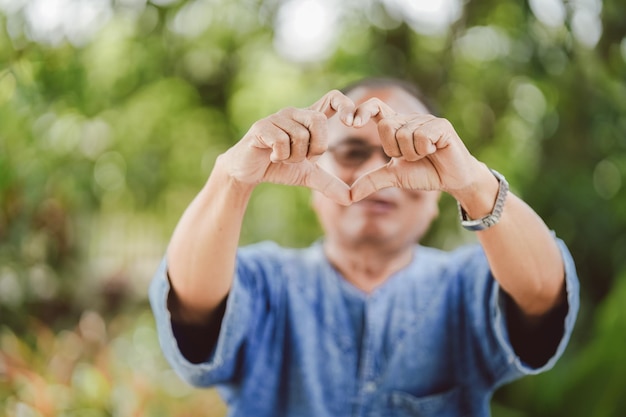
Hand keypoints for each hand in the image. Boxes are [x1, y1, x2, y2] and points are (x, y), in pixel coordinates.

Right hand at [222, 90, 355, 204]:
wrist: (247, 172)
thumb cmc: (278, 167)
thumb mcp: (308, 176)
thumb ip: (329, 184)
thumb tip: (351, 199)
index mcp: (309, 119)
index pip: (333, 98)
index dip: (345, 105)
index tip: (351, 123)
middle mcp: (294, 113)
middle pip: (319, 121)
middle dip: (315, 148)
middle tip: (302, 157)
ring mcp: (277, 118)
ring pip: (300, 135)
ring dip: (294, 157)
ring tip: (282, 158)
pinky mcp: (262, 127)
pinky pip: (282, 141)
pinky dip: (281, 156)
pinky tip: (272, 156)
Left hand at [349, 97, 487, 201]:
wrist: (452, 179)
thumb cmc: (424, 173)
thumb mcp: (394, 177)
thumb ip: (372, 181)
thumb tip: (348, 197)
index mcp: (396, 126)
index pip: (375, 108)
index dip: (362, 111)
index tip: (350, 122)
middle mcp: (409, 119)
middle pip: (386, 126)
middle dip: (395, 149)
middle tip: (410, 156)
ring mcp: (425, 120)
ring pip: (404, 135)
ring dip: (412, 153)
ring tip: (425, 154)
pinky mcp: (441, 125)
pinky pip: (421, 136)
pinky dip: (424, 150)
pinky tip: (435, 150)